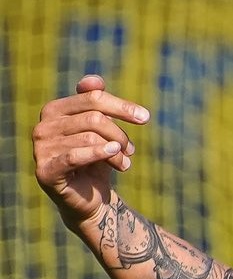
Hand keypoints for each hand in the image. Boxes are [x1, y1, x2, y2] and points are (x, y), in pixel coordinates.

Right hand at [33, 74, 148, 233]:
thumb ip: (97, 102)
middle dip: (120, 134)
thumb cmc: (97, 160)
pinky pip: (75, 156)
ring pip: (91, 138)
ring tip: (126, 163)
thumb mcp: (102, 130)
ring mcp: (41, 149)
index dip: (122, 107)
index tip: (145, 118)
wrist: (90, 199)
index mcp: (54, 110)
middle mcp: (43, 126)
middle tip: (131, 150)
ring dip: (117, 152)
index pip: (92, 98)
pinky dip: (100, 154)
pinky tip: (117, 156)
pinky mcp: (46, 171)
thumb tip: (94, 79)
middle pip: (94, 118)